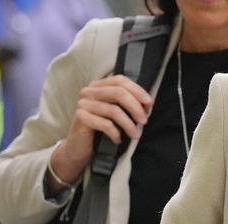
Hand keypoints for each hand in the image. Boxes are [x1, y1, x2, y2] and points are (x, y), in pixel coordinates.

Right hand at [47, 75, 152, 191]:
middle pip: (118, 93)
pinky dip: (115, 133)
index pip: (120, 80)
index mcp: (98, 85)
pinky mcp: (81, 118)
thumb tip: (148, 103)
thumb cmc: (100, 128)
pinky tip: (118, 139)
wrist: (78, 147)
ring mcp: (83, 104)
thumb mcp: (114, 112)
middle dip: (135, 107)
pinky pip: (105, 124)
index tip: (149, 104)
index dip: (137, 90)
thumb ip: (126, 103)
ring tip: (135, 135)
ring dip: (128, 124)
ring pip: (114, 110)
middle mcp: (89, 91)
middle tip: (144, 121)